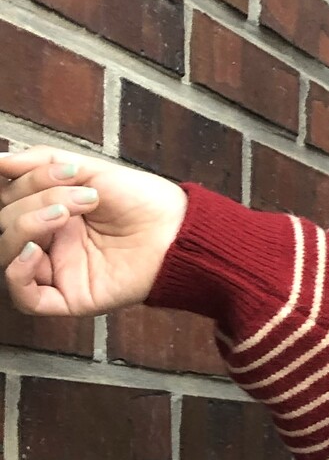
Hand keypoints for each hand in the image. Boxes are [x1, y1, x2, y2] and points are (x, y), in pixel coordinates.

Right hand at [0, 146, 187, 317]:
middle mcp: (49, 241)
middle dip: (36, 198)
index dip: (22, 180)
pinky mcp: (69, 298)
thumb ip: (40, 163)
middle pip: (6, 221)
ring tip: (66, 211)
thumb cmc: (142, 201)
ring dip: (28, 224)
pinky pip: (25, 298)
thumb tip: (0, 161)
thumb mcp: (88, 169)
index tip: (57, 167)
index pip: (8, 196)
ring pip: (8, 253)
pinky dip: (18, 273)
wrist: (178, 230)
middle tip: (82, 194)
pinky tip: (35, 250)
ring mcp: (57, 270)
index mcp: (49, 210)